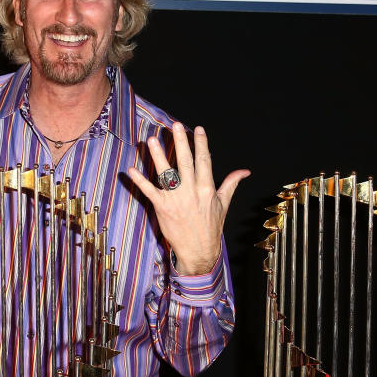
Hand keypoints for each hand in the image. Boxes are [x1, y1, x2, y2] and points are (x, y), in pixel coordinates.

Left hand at [127, 123, 249, 275]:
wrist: (199, 250)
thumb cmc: (210, 226)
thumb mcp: (223, 204)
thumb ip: (230, 184)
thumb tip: (245, 171)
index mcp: (207, 189)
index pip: (204, 161)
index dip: (201, 144)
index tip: (197, 129)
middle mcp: (191, 191)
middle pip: (184, 162)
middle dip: (180, 143)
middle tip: (175, 126)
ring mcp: (175, 199)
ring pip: (166, 173)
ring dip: (158, 156)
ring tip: (152, 140)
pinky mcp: (162, 208)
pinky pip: (149, 192)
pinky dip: (140, 181)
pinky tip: (131, 170)